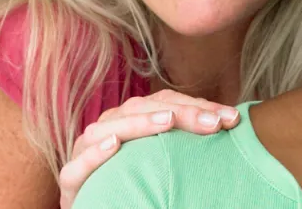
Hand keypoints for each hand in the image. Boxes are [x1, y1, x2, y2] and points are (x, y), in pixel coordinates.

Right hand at [57, 89, 238, 208]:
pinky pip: (78, 165)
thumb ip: (184, 140)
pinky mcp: (71, 180)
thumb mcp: (162, 158)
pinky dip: (94, 153)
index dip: (197, 106)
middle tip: (214, 123)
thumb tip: (230, 123)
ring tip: (168, 121)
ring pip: (109, 128)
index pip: (165, 103)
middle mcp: (107, 127)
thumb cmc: (135, 181)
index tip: (231, 118)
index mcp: (130, 119)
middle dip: (181, 113)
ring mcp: (85, 151)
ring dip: (139, 123)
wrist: (99, 205)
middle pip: (141, 110)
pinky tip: (113, 145)